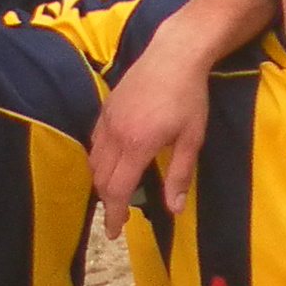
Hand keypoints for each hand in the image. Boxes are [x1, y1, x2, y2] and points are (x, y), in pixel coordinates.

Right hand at [90, 0, 271, 215]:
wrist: (174, 54)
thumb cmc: (189, 97)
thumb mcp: (192, 138)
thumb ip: (179, 176)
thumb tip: (174, 210)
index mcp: (137, 145)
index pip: (118, 189)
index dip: (114, 214)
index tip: (114, 232)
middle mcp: (115, 134)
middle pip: (101, 178)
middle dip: (107, 202)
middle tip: (117, 217)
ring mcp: (107, 119)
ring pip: (94, 161)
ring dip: (102, 182)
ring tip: (115, 194)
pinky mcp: (105, 107)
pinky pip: (94, 142)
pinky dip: (98, 160)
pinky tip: (111, 164)